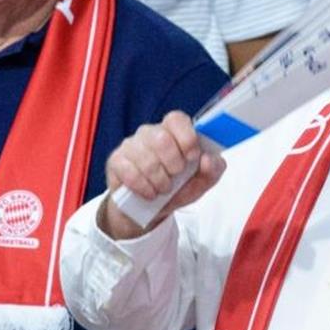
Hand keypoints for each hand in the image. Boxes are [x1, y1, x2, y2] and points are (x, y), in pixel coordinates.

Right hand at [101, 110, 226, 238]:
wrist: (150, 210)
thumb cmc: (178, 188)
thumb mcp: (201, 182)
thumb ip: (213, 169)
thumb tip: (208, 159)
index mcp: (173, 131)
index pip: (177, 119)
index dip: (186, 138)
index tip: (192, 157)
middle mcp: (150, 133)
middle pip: (161, 138)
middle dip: (173, 164)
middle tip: (176, 176)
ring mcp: (131, 145)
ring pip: (145, 157)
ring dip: (159, 180)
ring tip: (164, 189)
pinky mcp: (116, 161)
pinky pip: (129, 170)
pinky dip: (143, 187)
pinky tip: (149, 193)